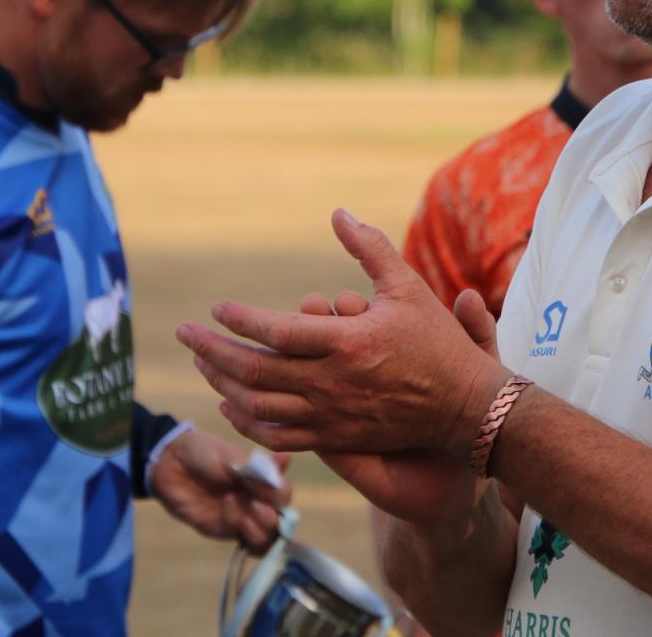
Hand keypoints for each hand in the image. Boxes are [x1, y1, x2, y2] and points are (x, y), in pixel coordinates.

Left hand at [149, 429, 290, 553]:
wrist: (169, 462)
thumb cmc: (204, 452)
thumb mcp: (231, 454)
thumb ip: (257, 465)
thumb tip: (287, 458)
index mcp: (262, 481)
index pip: (284, 494)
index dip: (278, 493)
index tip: (266, 481)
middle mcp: (255, 501)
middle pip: (278, 522)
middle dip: (272, 517)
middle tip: (258, 506)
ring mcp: (239, 517)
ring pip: (262, 537)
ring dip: (259, 528)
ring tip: (247, 510)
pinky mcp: (220, 528)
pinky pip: (235, 534)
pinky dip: (235, 521)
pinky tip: (227, 502)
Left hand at [176, 210, 507, 516]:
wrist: (465, 407)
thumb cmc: (438, 342)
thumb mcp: (408, 286)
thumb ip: (369, 249)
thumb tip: (338, 213)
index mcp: (350, 342)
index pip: (278, 332)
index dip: (242, 319)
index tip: (217, 308)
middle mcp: (335, 382)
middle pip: (256, 370)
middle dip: (213, 350)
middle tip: (185, 334)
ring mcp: (333, 415)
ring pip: (260, 406)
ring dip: (224, 384)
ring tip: (203, 362)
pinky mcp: (336, 437)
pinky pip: (279, 437)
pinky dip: (248, 422)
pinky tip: (232, 404)